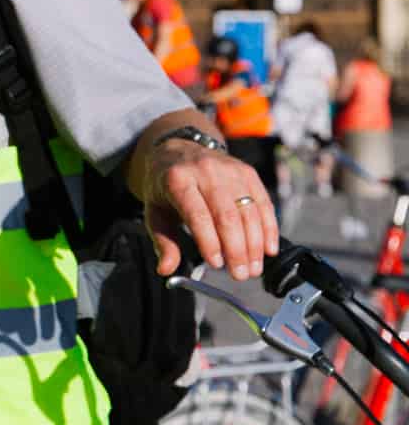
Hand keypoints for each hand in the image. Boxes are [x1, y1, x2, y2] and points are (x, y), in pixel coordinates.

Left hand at [144, 140, 278, 280]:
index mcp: (177, 180)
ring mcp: (230, 170)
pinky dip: (269, 228)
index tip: (217, 264)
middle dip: (236, 249)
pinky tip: (268, 249)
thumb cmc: (166, 187)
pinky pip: (263, 203)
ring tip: (253, 268)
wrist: (179, 149)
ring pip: (249, 211)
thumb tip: (166, 270)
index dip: (210, 242)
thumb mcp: (155, 211)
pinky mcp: (248, 172)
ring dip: (254, 244)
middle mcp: (206, 171)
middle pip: (227, 215)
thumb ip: (162, 241)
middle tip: (240, 275)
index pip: (197, 214)